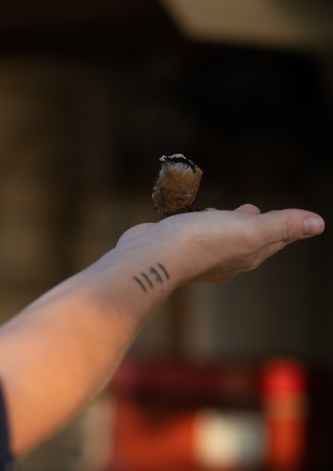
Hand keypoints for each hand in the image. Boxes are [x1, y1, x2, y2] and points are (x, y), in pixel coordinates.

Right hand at [116, 204, 323, 284]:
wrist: (153, 255)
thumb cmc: (201, 241)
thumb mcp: (250, 229)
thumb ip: (282, 225)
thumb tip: (318, 224)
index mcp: (248, 255)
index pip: (274, 240)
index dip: (283, 227)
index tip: (289, 216)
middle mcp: (226, 259)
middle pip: (247, 240)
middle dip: (253, 225)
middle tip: (253, 210)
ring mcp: (199, 255)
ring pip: (219, 236)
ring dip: (223, 223)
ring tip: (222, 211)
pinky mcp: (176, 247)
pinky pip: (193, 233)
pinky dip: (198, 224)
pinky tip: (191, 218)